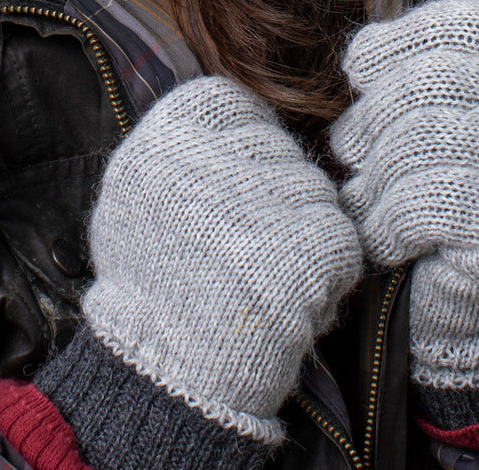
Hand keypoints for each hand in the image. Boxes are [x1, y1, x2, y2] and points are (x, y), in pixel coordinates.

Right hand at [81, 75, 361, 442]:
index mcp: (164, 135)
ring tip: (263, 276)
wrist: (162, 374)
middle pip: (282, 149)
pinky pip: (342, 237)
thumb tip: (245, 119)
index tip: (236, 187)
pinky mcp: (302, 248)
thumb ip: (183, 147)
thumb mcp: (136, 193)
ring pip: (317, 191)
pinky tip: (291, 300)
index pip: (236, 105)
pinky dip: (329, 273)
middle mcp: (209, 157)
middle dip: (278, 194)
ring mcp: (258, 201)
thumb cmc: (151, 283)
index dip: (247, 145)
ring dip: (305, 233)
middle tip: (246, 246)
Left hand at [330, 0, 478, 388]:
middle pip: (420, 85)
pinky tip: (390, 240)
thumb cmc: (435, 182)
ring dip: (371, 182)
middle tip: (351, 154)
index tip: (360, 76)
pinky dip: (384, 226)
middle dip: (366, 124)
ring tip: (368, 200)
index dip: (388, 46)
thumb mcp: (427, 108)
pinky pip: (417, 205)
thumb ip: (402, 67)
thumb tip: (353, 53)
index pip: (450, 24)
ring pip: (413, 145)